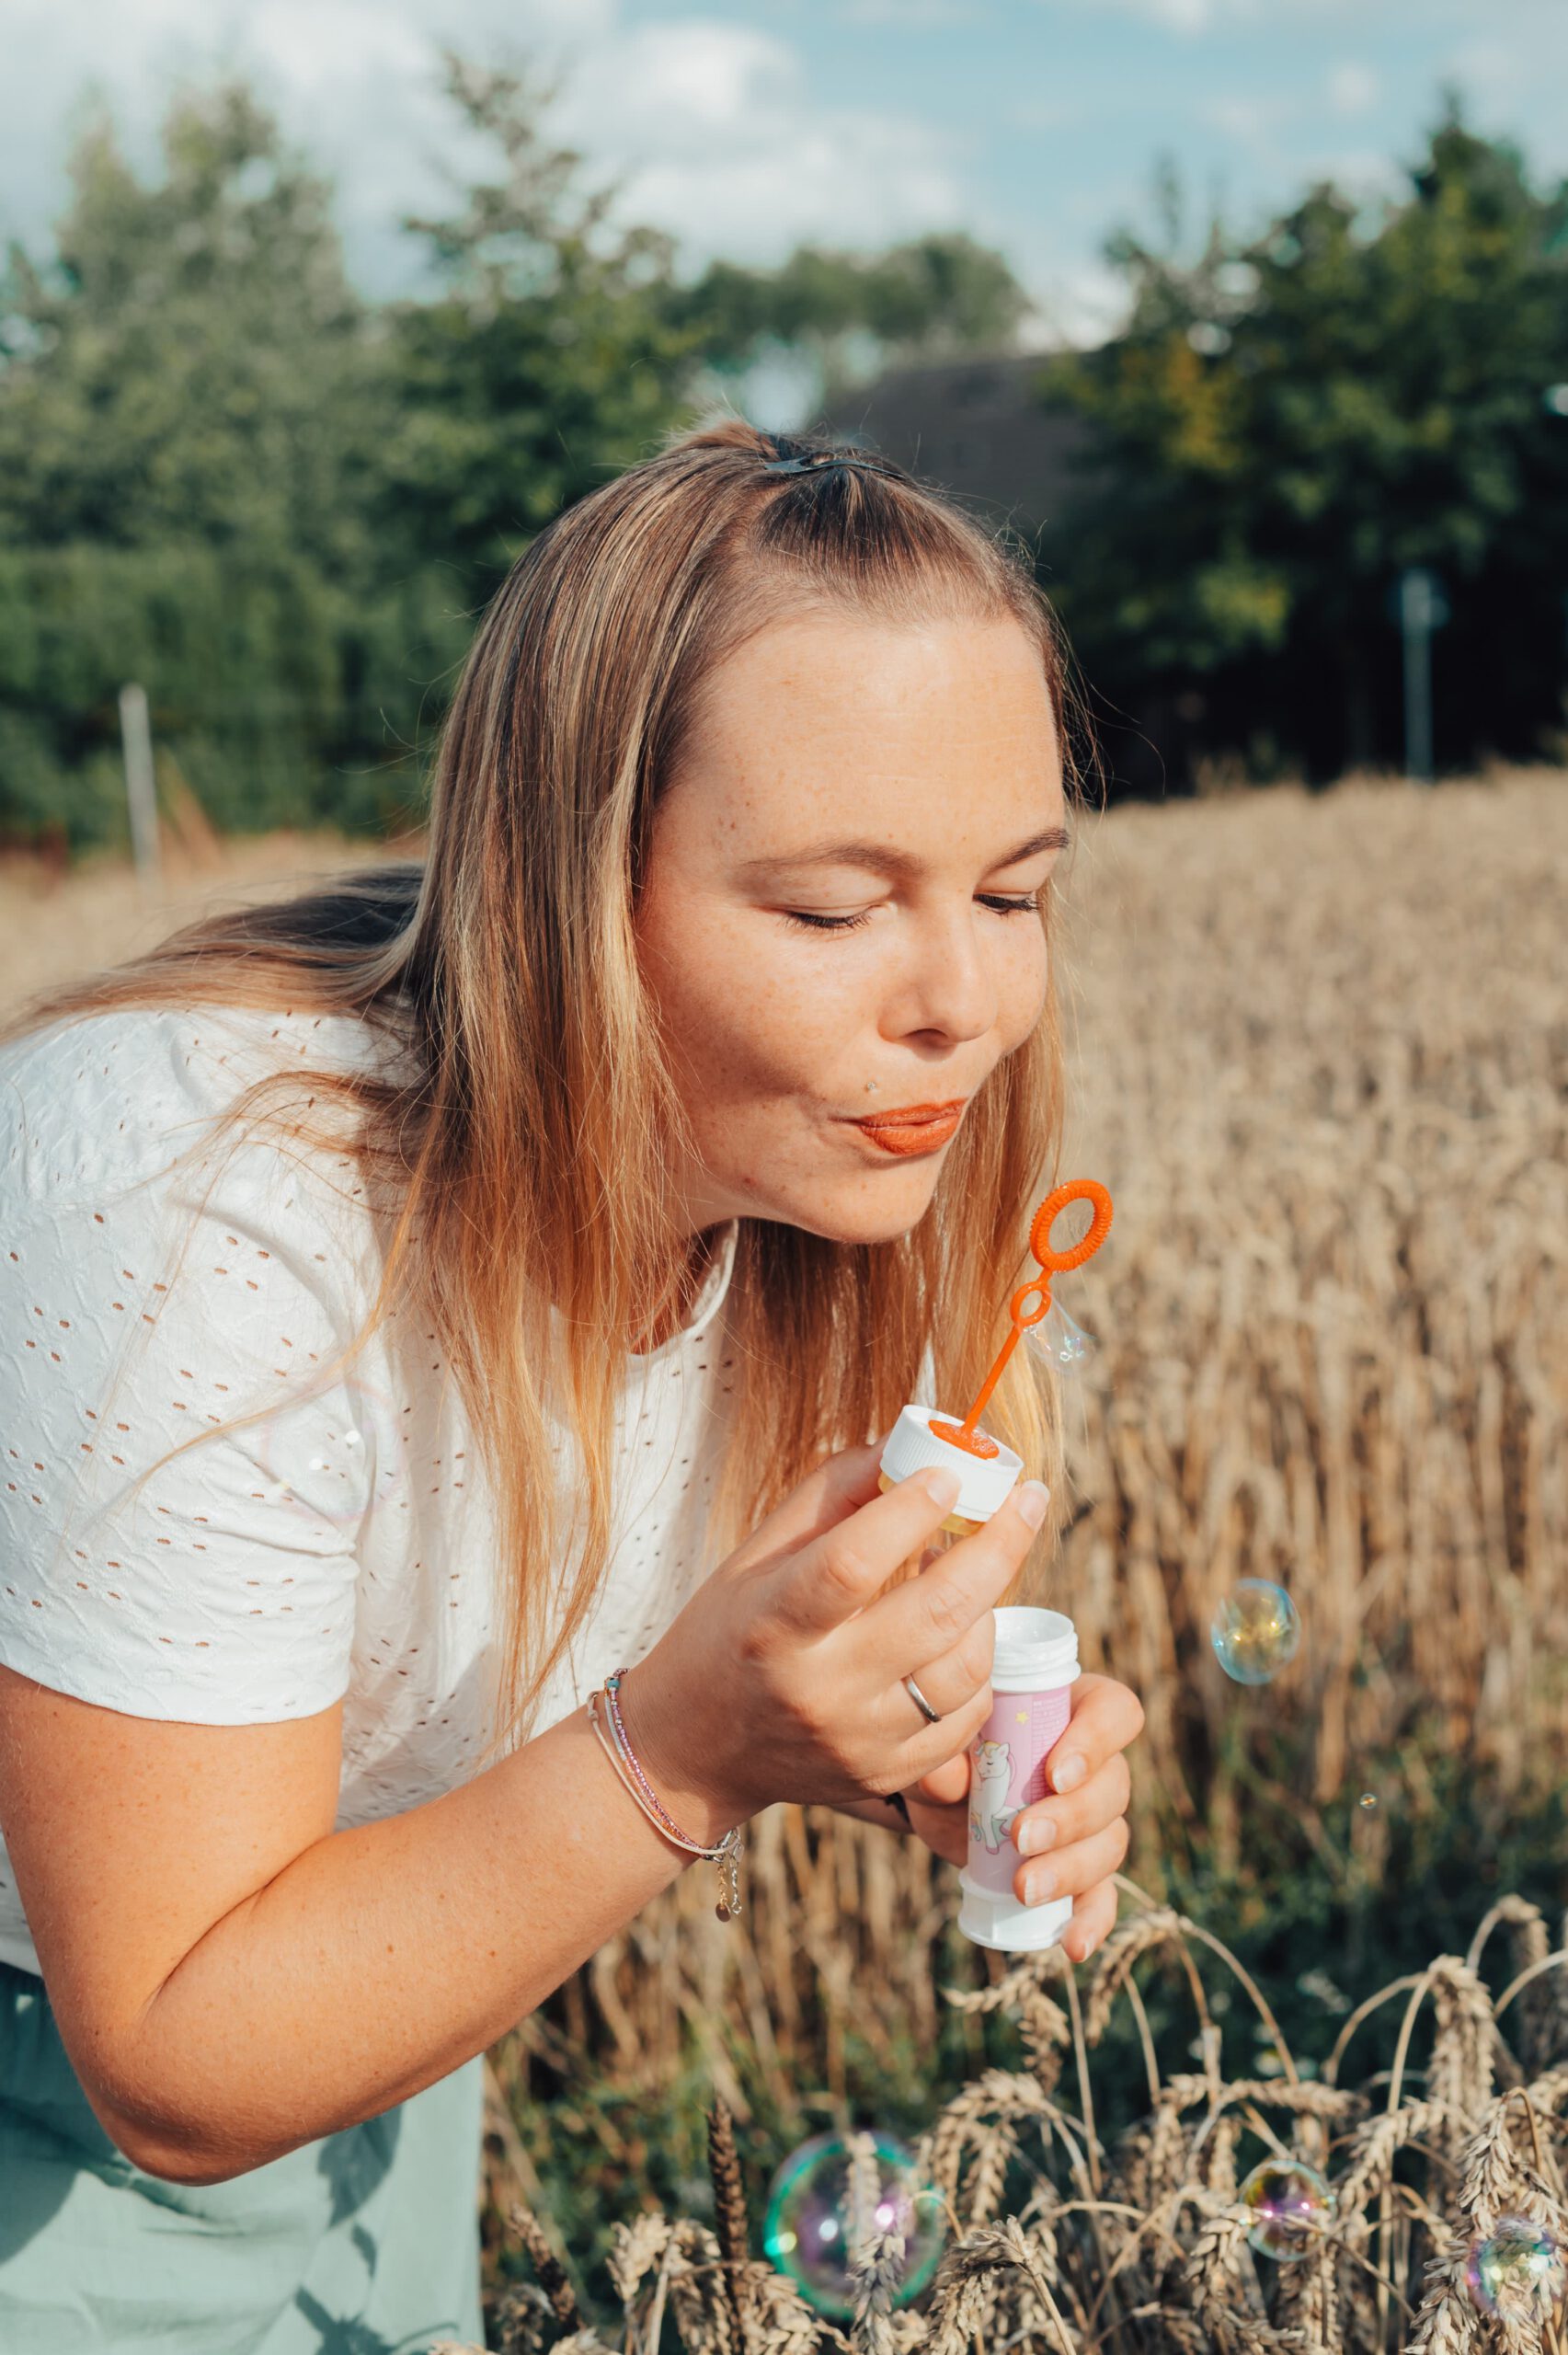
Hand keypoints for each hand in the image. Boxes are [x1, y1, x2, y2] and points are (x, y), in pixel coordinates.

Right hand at [623, 1440, 1049, 1844]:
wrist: (696, 1748)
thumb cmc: (731, 1631)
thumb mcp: (755, 1556)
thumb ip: (830, 1495)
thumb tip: (909, 1445)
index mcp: (773, 1626)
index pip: (851, 1563)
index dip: (909, 1512)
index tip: (949, 1471)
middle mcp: (819, 1691)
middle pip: (934, 1614)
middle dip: (998, 1546)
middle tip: (1027, 1500)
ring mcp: (859, 1741)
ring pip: (966, 1667)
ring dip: (990, 1605)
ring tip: (974, 1567)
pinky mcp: (887, 1773)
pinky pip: (968, 1716)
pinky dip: (980, 1664)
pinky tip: (965, 1630)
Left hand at [900, 1671, 1143, 1963]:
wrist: (941, 1793)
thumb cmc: (953, 1747)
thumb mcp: (943, 1742)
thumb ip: (945, 1753)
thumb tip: (947, 1780)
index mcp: (1073, 1709)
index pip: (1115, 1712)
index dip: (1096, 1743)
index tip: (1055, 1774)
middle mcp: (1096, 1764)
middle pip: (1114, 1787)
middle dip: (1071, 1819)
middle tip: (1023, 1837)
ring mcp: (1094, 1820)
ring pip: (1110, 1843)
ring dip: (1071, 1869)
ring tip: (1024, 1888)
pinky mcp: (1079, 1869)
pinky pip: (1103, 1895)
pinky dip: (1092, 1920)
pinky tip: (1073, 1945)